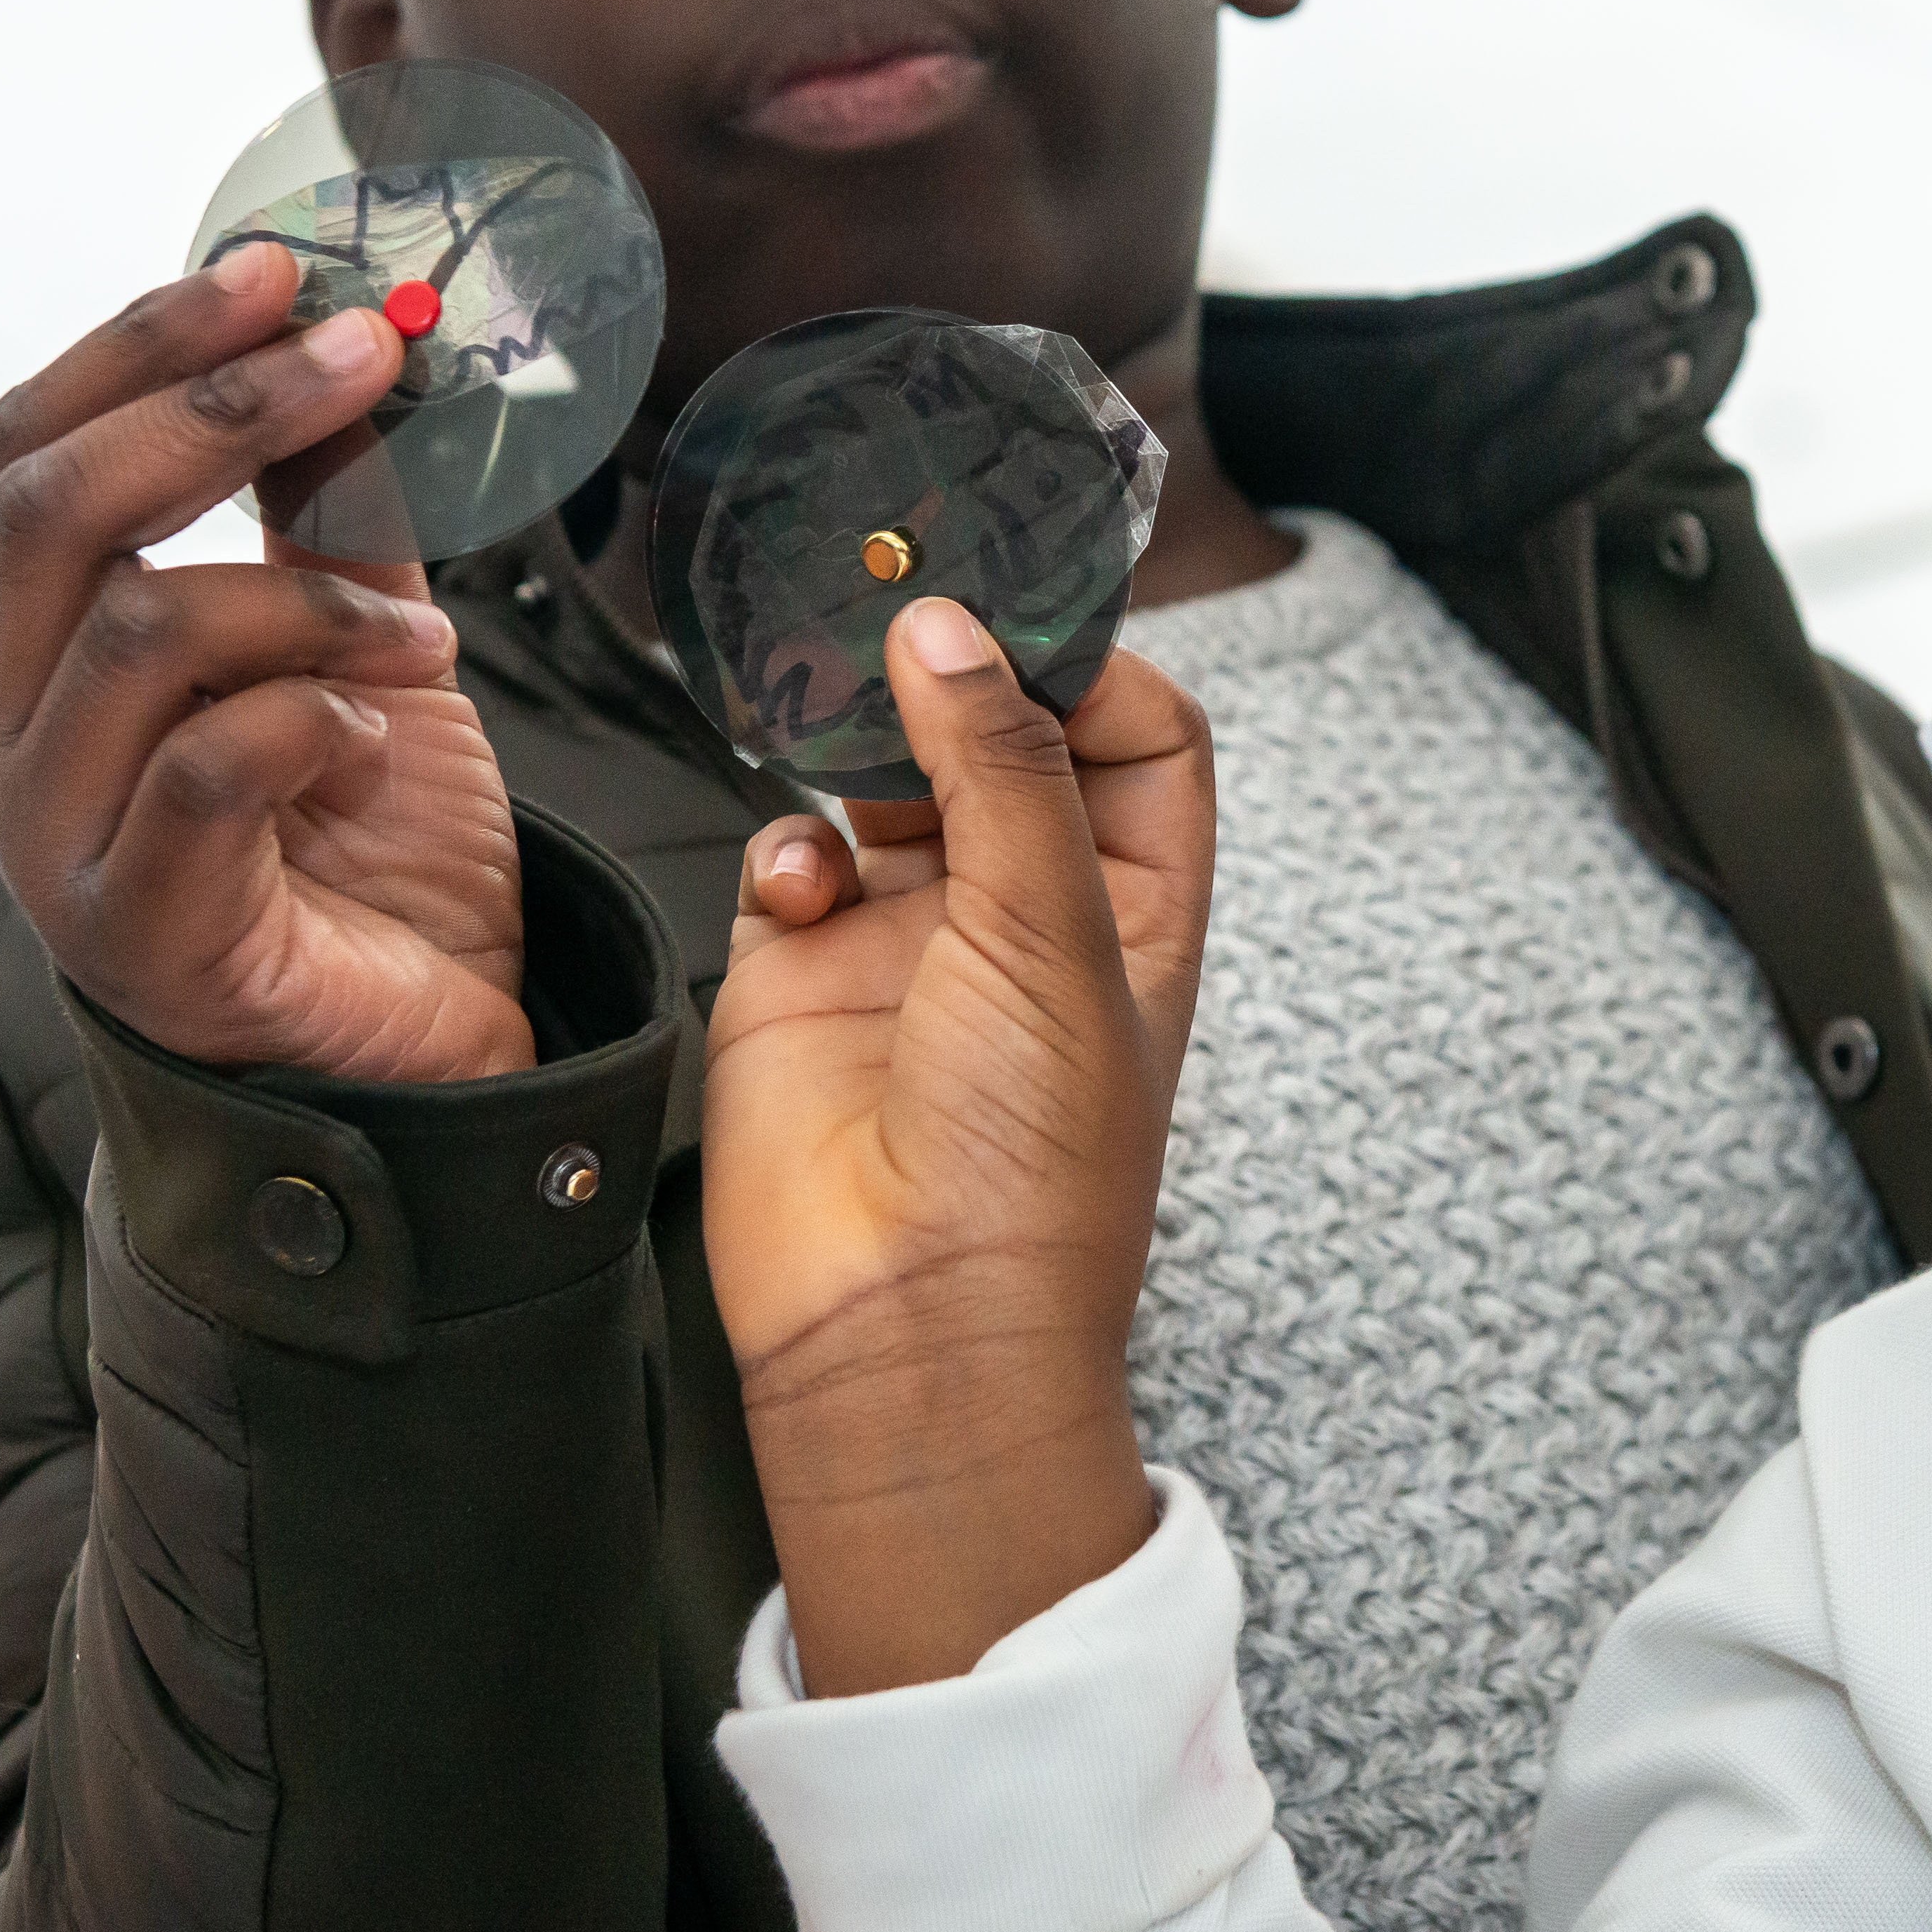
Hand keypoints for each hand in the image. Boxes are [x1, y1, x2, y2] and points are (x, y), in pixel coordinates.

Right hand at [0, 242, 530, 1080]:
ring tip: (425, 638)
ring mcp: (64, 842)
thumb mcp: (363, 644)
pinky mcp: (144, 933)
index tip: (279, 269)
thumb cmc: (374, 856)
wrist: (427, 1061)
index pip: (28, 450)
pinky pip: (209, 768)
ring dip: (315, 597)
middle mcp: (19, 737)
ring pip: (144, 631)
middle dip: (214, 407)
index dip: (146, 345)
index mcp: (47, 651)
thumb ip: (336, 514)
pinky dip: (317, 718)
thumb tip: (348, 341)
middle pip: (51, 510)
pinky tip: (381, 742)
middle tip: (366, 351)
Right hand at [705, 602, 1215, 1692]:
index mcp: (1134, 905)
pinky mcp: (803, 970)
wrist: (905, 1325)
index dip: (1091, 667)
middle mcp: (1027, 913)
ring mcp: (913, 939)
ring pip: (886, 780)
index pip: (1139, 736)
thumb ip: (1003, 770)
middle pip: (1004, 740)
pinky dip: (792, 842)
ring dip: (862, 737)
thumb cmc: (1033, 1170)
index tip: (1024, 614)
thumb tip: (955, 634)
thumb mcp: (1054, 936)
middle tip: (904, 606)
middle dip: (958, 676)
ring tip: (837, 698)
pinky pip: (792, 852)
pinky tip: (806, 878)